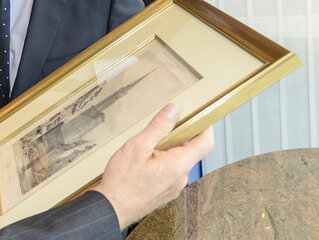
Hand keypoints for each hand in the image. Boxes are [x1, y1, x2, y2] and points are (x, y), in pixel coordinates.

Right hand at [94, 104, 213, 228]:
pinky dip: (160, 163)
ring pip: (176, 162)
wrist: (112, 208)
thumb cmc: (123, 181)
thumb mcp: (137, 146)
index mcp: (177, 165)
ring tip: (142, 152)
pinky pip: (169, 172)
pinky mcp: (165, 192)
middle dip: (174, 139)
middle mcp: (180, 178)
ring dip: (164, 152)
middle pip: (188, 151)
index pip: (205, 143)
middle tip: (155, 133)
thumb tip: (173, 110)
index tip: (201, 116)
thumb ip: (158, 127)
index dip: (206, 127)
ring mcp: (173, 187)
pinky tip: (141, 165)